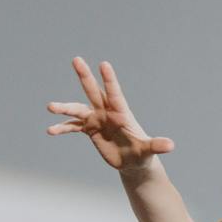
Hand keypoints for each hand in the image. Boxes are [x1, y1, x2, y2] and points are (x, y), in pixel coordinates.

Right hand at [46, 57, 173, 172]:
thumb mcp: (148, 151)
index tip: (104, 64)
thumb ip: (157, 146)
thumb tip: (171, 145)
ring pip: (78, 109)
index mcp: (121, 114)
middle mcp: (107, 113)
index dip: (109, 80)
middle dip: (85, 76)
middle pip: (94, 91)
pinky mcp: (89, 130)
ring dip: (64, 107)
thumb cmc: (142, 154)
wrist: (132, 162)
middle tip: (76, 59)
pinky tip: (51, 131)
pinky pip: (72, 126)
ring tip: (50, 106)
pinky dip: (62, 128)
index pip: (115, 94)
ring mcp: (97, 119)